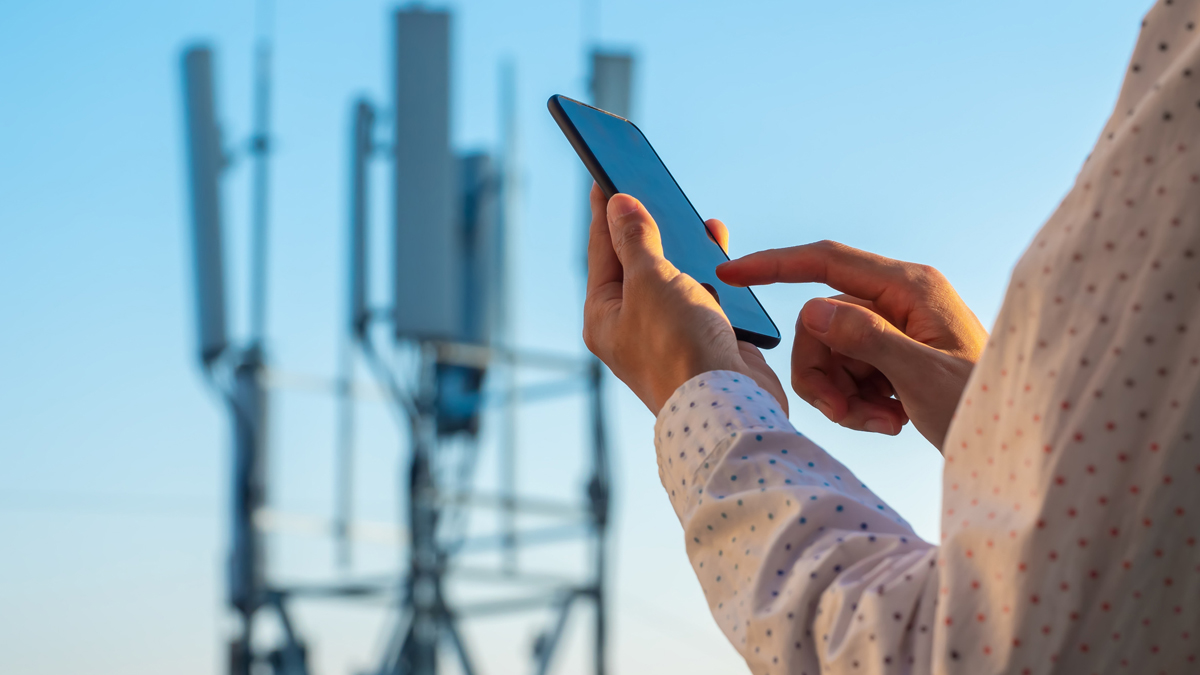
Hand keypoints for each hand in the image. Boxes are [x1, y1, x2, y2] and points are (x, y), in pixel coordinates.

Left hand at [583, 184, 786, 414]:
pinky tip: (720, 252)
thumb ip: (635, 240)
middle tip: (650, 185)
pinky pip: (705, 295)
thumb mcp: (650, 281)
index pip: (601, 250)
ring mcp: (669, 334)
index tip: (605, 173)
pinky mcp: (704, 340)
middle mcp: (632, 326)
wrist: (728, 404)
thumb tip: (618, 205)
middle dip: (649, 225)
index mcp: (604, 315)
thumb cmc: (678, 346)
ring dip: (686, 247)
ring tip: (694, 218)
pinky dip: (713, 272)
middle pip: (637, 263)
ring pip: (675, 278)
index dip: (605, 210)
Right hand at [716, 241, 985, 450]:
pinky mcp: (892, 355)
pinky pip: (846, 371)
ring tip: (879, 422)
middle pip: (820, 321)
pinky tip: (890, 420)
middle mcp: (900, 299)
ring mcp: (895, 328)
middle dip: (823, 372)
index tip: (731, 274)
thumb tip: (813, 311)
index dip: (775, 265)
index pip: (828, 261)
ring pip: (829, 351)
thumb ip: (868, 340)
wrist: (1014, 447)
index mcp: (911, 288)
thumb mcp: (924, 378)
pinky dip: (856, 402)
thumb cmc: (984, 408)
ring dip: (841, 394)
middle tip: (846, 414)